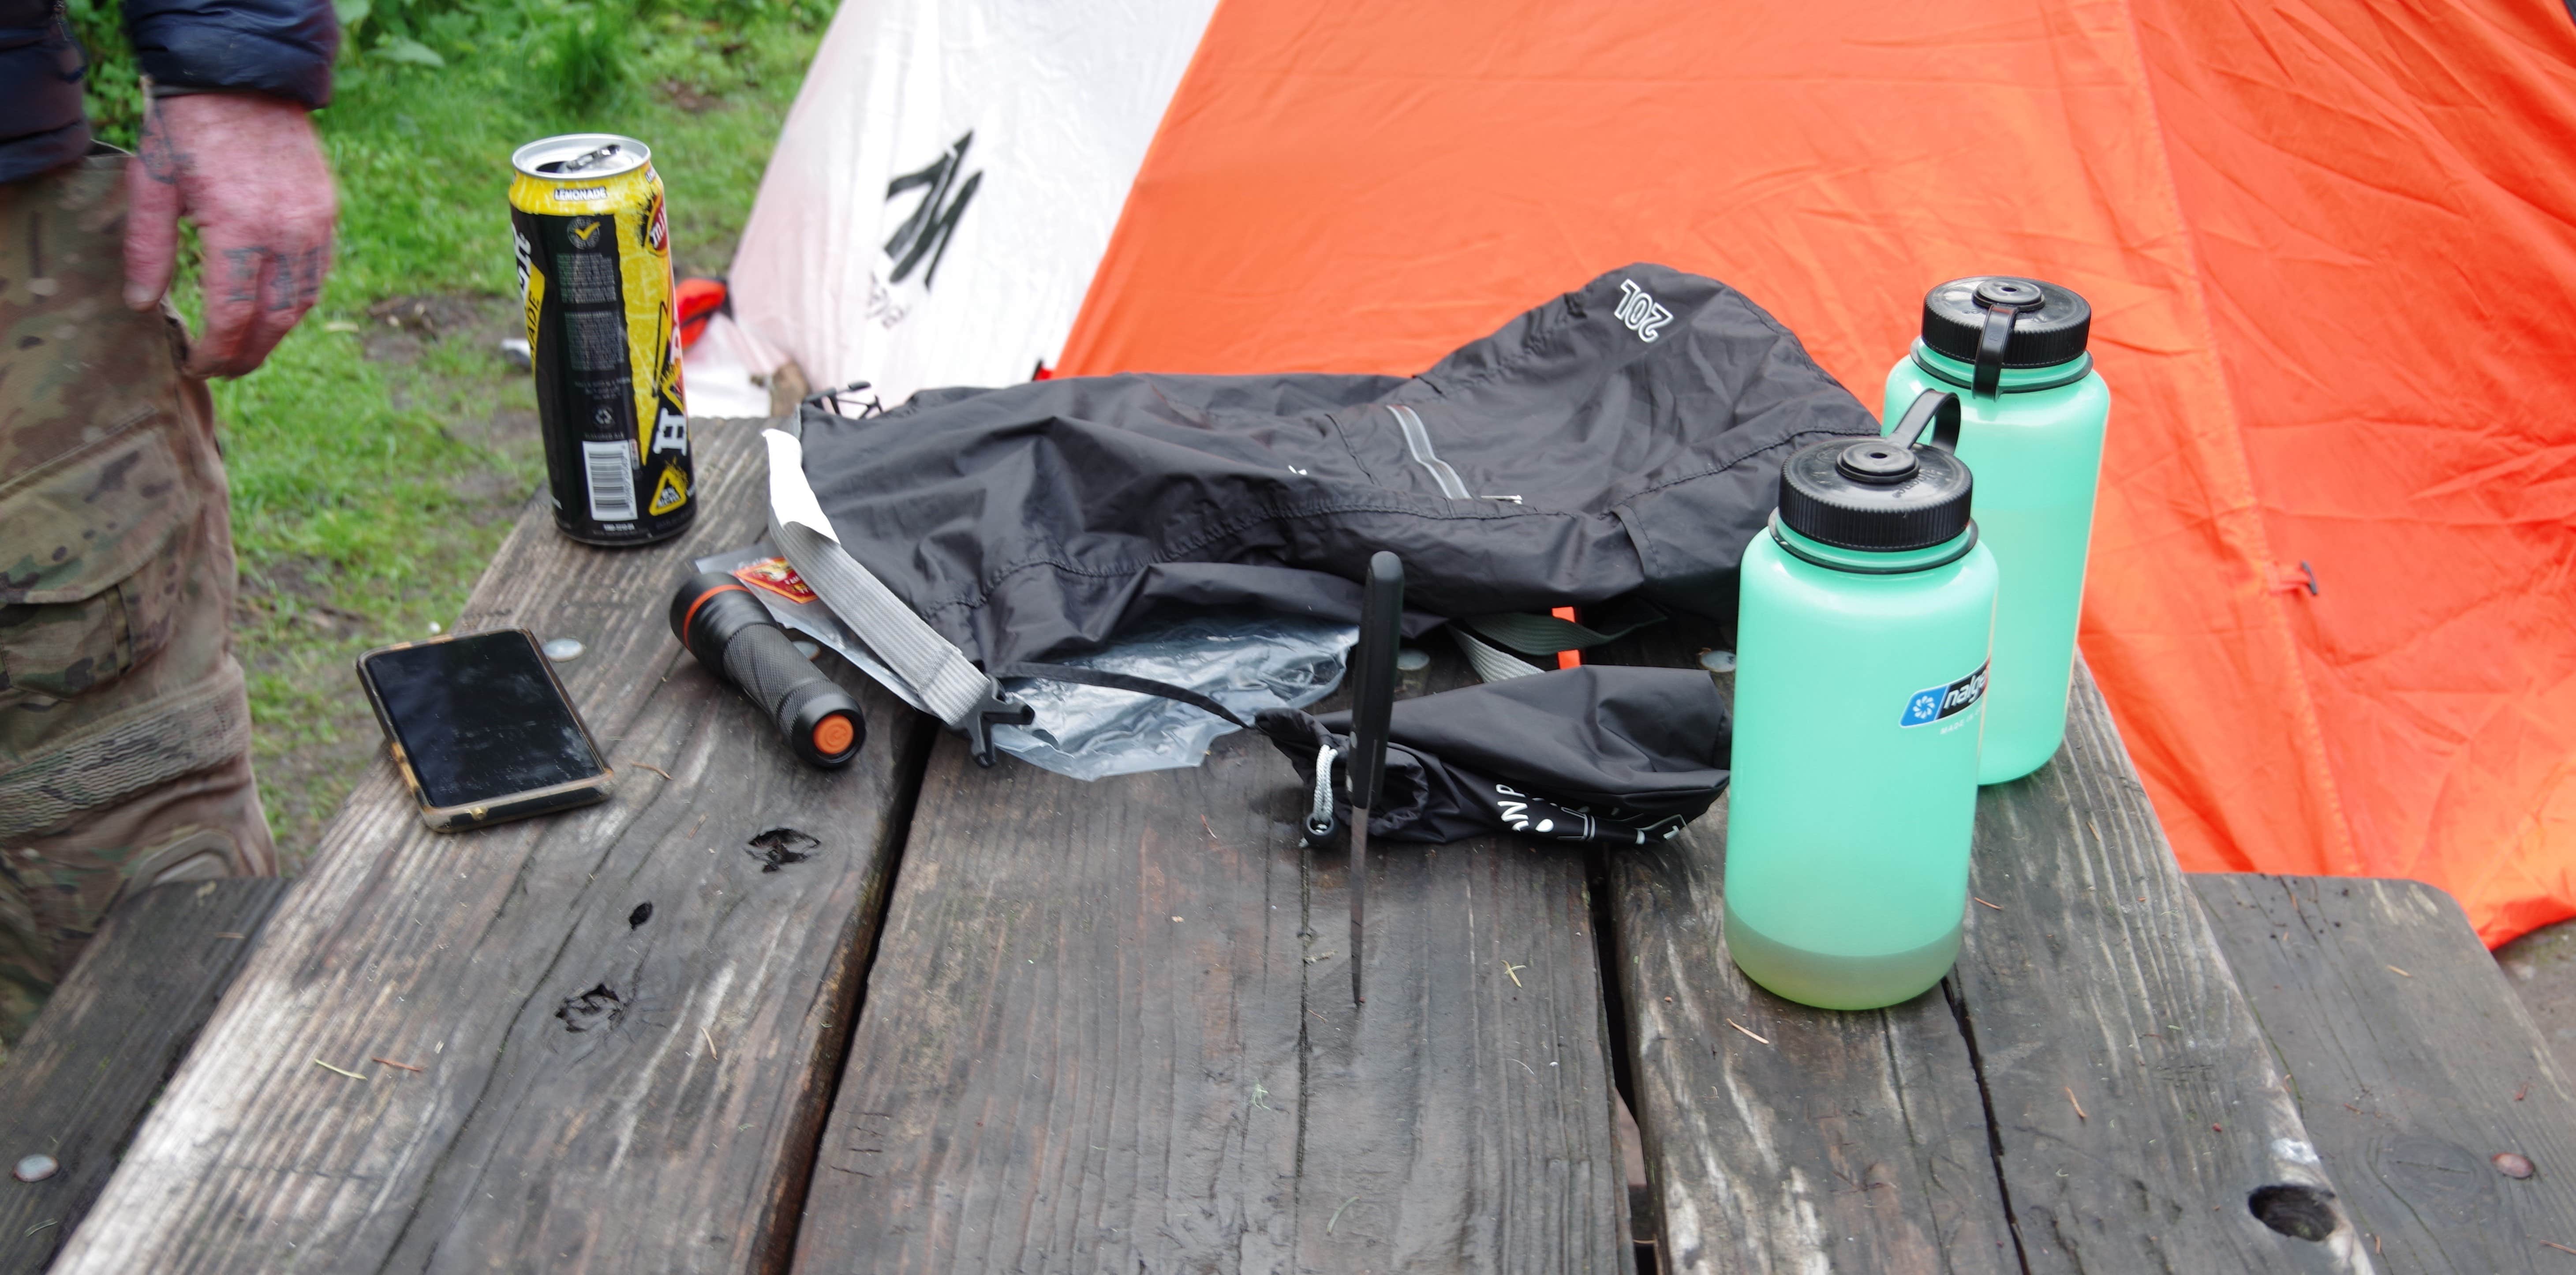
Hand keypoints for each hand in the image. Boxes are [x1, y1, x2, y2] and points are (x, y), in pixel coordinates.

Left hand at [126, 92, 337, 378]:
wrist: (244, 78)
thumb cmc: (189, 128)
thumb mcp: (154, 184)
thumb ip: (148, 249)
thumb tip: (143, 306)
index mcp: (239, 226)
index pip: (233, 314)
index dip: (215, 351)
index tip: (196, 366)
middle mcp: (287, 232)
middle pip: (274, 320)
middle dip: (247, 354)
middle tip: (222, 370)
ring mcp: (314, 224)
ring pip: (303, 303)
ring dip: (275, 335)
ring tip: (246, 348)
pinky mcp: (327, 214)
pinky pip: (318, 274)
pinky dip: (296, 302)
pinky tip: (272, 309)